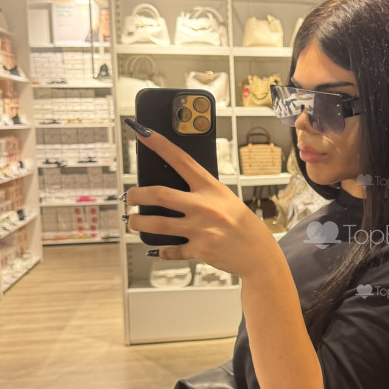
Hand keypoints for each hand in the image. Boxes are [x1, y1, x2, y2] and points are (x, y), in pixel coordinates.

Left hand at [125, 123, 276, 275]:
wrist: (259, 255)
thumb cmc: (243, 225)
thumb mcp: (226, 200)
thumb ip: (202, 194)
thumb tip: (171, 193)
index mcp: (212, 189)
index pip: (182, 161)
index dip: (160, 145)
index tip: (143, 133)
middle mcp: (205, 206)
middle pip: (160, 195)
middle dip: (136, 195)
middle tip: (129, 197)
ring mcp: (201, 229)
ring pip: (157, 224)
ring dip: (138, 223)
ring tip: (133, 222)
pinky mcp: (199, 250)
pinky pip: (171, 250)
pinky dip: (163, 251)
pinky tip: (160, 249)